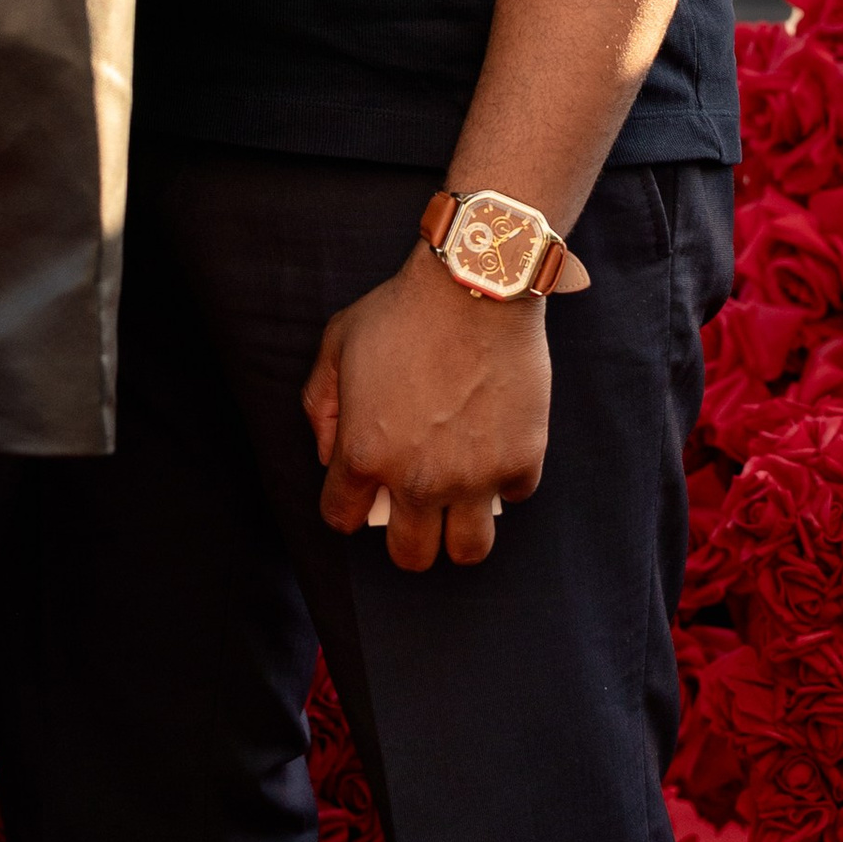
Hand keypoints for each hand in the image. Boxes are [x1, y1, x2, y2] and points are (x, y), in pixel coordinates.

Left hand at [303, 252, 549, 572]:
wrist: (476, 285)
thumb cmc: (403, 310)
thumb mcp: (338, 341)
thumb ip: (322, 404)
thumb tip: (328, 455)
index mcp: (365, 454)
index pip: (342, 519)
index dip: (348, 507)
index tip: (362, 493)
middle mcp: (417, 479)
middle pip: (410, 556)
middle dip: (406, 538)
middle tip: (413, 508)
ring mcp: (473, 477)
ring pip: (468, 551)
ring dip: (458, 532)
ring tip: (457, 502)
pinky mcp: (520, 461)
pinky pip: (513, 498)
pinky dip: (505, 479)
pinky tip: (495, 448)